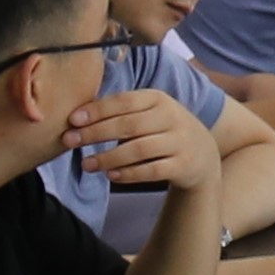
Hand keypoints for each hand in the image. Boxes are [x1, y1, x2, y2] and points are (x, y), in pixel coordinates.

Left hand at [60, 88, 218, 195]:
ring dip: (108, 157)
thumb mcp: (151, 113)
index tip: (72, 120)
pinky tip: (111, 176)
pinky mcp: (183, 165)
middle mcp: (172, 117)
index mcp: (159, 99)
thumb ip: (122, 112)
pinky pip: (151, 170)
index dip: (97, 110)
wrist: (204, 156)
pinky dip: (128, 174)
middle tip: (69, 141)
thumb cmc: (164, 132)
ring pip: (138, 149)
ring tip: (87, 164)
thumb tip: (78, 118)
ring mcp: (179, 142)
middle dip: (95, 133)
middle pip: (128, 125)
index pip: (124, 101)